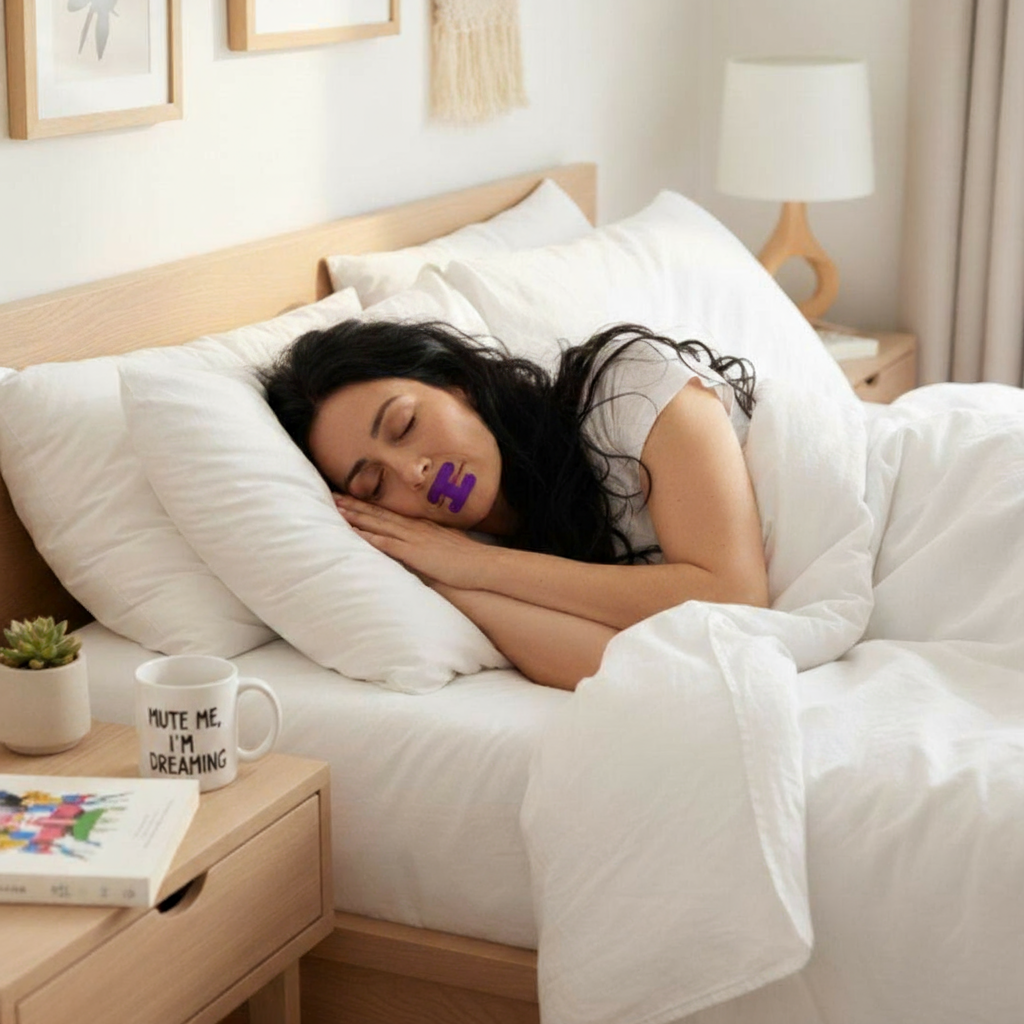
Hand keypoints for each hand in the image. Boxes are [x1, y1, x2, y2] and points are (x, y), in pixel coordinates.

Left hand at [334, 494, 490, 589]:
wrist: (482, 565)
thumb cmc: (468, 559)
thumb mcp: (448, 544)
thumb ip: (432, 542)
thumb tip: (424, 544)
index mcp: (422, 526)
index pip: (390, 512)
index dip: (368, 505)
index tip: (351, 498)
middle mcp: (415, 527)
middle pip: (379, 513)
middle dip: (355, 505)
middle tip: (333, 496)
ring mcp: (414, 538)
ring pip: (379, 524)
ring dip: (357, 517)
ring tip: (336, 510)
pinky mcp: (414, 553)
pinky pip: (387, 543)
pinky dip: (369, 537)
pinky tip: (354, 533)